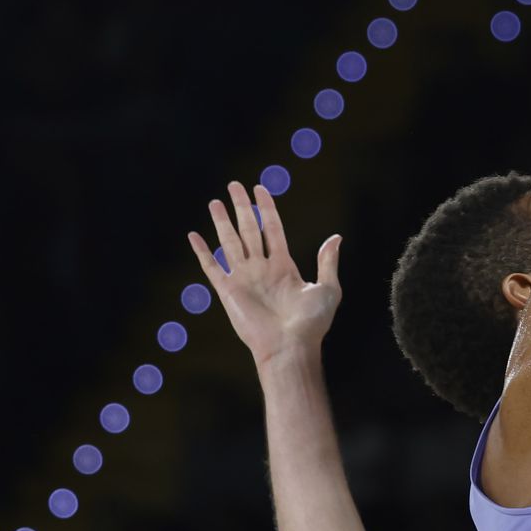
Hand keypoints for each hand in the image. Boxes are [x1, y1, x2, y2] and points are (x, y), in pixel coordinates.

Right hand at [189, 182, 341, 370]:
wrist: (291, 346)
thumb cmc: (312, 323)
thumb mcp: (328, 288)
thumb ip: (328, 262)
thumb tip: (336, 237)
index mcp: (284, 266)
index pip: (272, 229)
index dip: (266, 208)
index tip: (260, 189)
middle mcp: (262, 269)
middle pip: (249, 230)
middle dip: (242, 207)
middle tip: (234, 184)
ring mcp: (244, 278)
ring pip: (230, 242)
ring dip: (222, 222)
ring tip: (215, 201)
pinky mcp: (228, 291)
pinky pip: (211, 266)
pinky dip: (202, 251)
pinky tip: (194, 235)